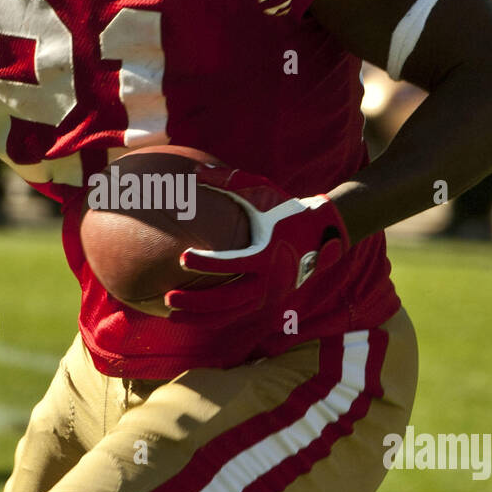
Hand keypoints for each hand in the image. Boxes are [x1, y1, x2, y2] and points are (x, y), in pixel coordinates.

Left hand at [166, 168, 349, 322]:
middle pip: (230, 298)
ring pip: (231, 314)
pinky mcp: (266, 303)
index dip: (207, 262)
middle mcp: (270, 279)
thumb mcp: (262, 190)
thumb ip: (229, 181)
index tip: (183, 258)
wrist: (322, 234)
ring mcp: (269, 295)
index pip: (234, 262)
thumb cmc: (286, 209)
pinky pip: (236, 316)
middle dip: (197, 301)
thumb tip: (196, 172)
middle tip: (168, 298)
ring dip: (200, 317)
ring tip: (171, 315)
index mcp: (268, 252)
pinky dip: (212, 319)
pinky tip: (189, 317)